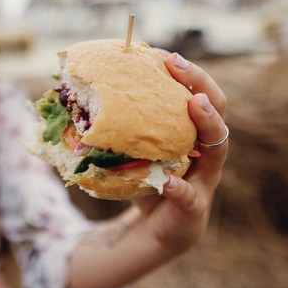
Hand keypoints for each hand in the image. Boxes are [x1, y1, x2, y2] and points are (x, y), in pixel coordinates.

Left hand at [134, 52, 227, 250]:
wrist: (153, 231)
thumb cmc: (144, 182)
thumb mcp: (131, 150)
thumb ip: (116, 127)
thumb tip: (69, 96)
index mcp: (191, 134)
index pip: (200, 96)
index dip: (188, 75)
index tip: (167, 56)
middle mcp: (206, 153)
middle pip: (217, 113)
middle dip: (201, 86)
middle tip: (179, 67)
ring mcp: (204, 180)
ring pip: (218, 149)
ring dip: (207, 124)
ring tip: (194, 105)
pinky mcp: (194, 208)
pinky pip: (189, 196)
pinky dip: (178, 188)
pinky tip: (167, 181)